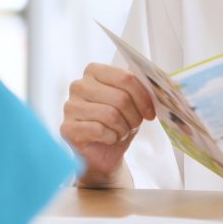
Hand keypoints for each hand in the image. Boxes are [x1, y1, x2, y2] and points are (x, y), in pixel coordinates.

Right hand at [60, 62, 155, 186]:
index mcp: (94, 71)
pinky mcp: (67, 127)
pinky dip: (111, 138)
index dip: (143, 97)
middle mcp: (79, 85)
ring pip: (111, 115)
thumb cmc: (118, 123)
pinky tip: (109, 138)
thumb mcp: (132, 102)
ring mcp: (70, 106)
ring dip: (123, 128)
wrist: (104, 152)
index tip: (150, 112)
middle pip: (120, 98)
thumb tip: (155, 82)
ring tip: (121, 132)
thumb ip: (138, 88)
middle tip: (134, 125)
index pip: (125, 78)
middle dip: (134, 116)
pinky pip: (99, 130)